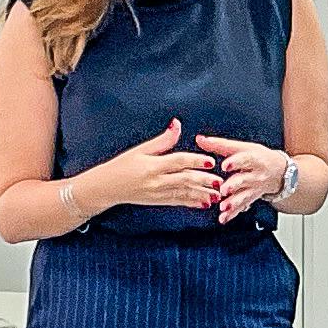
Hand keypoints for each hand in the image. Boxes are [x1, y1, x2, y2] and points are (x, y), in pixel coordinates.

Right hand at [94, 119, 219, 217]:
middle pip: (184, 180)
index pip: (178, 162)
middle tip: (220, 181)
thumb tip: (177, 124)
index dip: (195, 161)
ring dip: (201, 194)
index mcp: (152, 165)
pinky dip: (191, 203)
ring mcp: (157, 193)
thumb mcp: (141, 150)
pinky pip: (177, 202)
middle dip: (203, 181)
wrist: (107, 187)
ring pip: (183, 193)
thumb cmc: (122, 165)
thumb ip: (163, 140)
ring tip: (217, 195)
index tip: (210, 162)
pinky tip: (204, 203)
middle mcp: (155, 181)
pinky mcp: (157, 201)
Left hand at [192, 133, 287, 222]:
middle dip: (234, 185)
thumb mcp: (241, 147)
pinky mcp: (251, 198)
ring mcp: (254, 188)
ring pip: (244, 196)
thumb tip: (200, 139)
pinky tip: (223, 218)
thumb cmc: (257, 157)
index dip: (235, 162)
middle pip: (245, 179)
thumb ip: (219, 145)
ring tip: (224, 207)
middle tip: (223, 190)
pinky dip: (233, 214)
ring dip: (234, 202)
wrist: (278, 171)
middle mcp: (255, 174)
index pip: (245, 159)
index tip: (225, 166)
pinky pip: (242, 207)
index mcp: (253, 158)